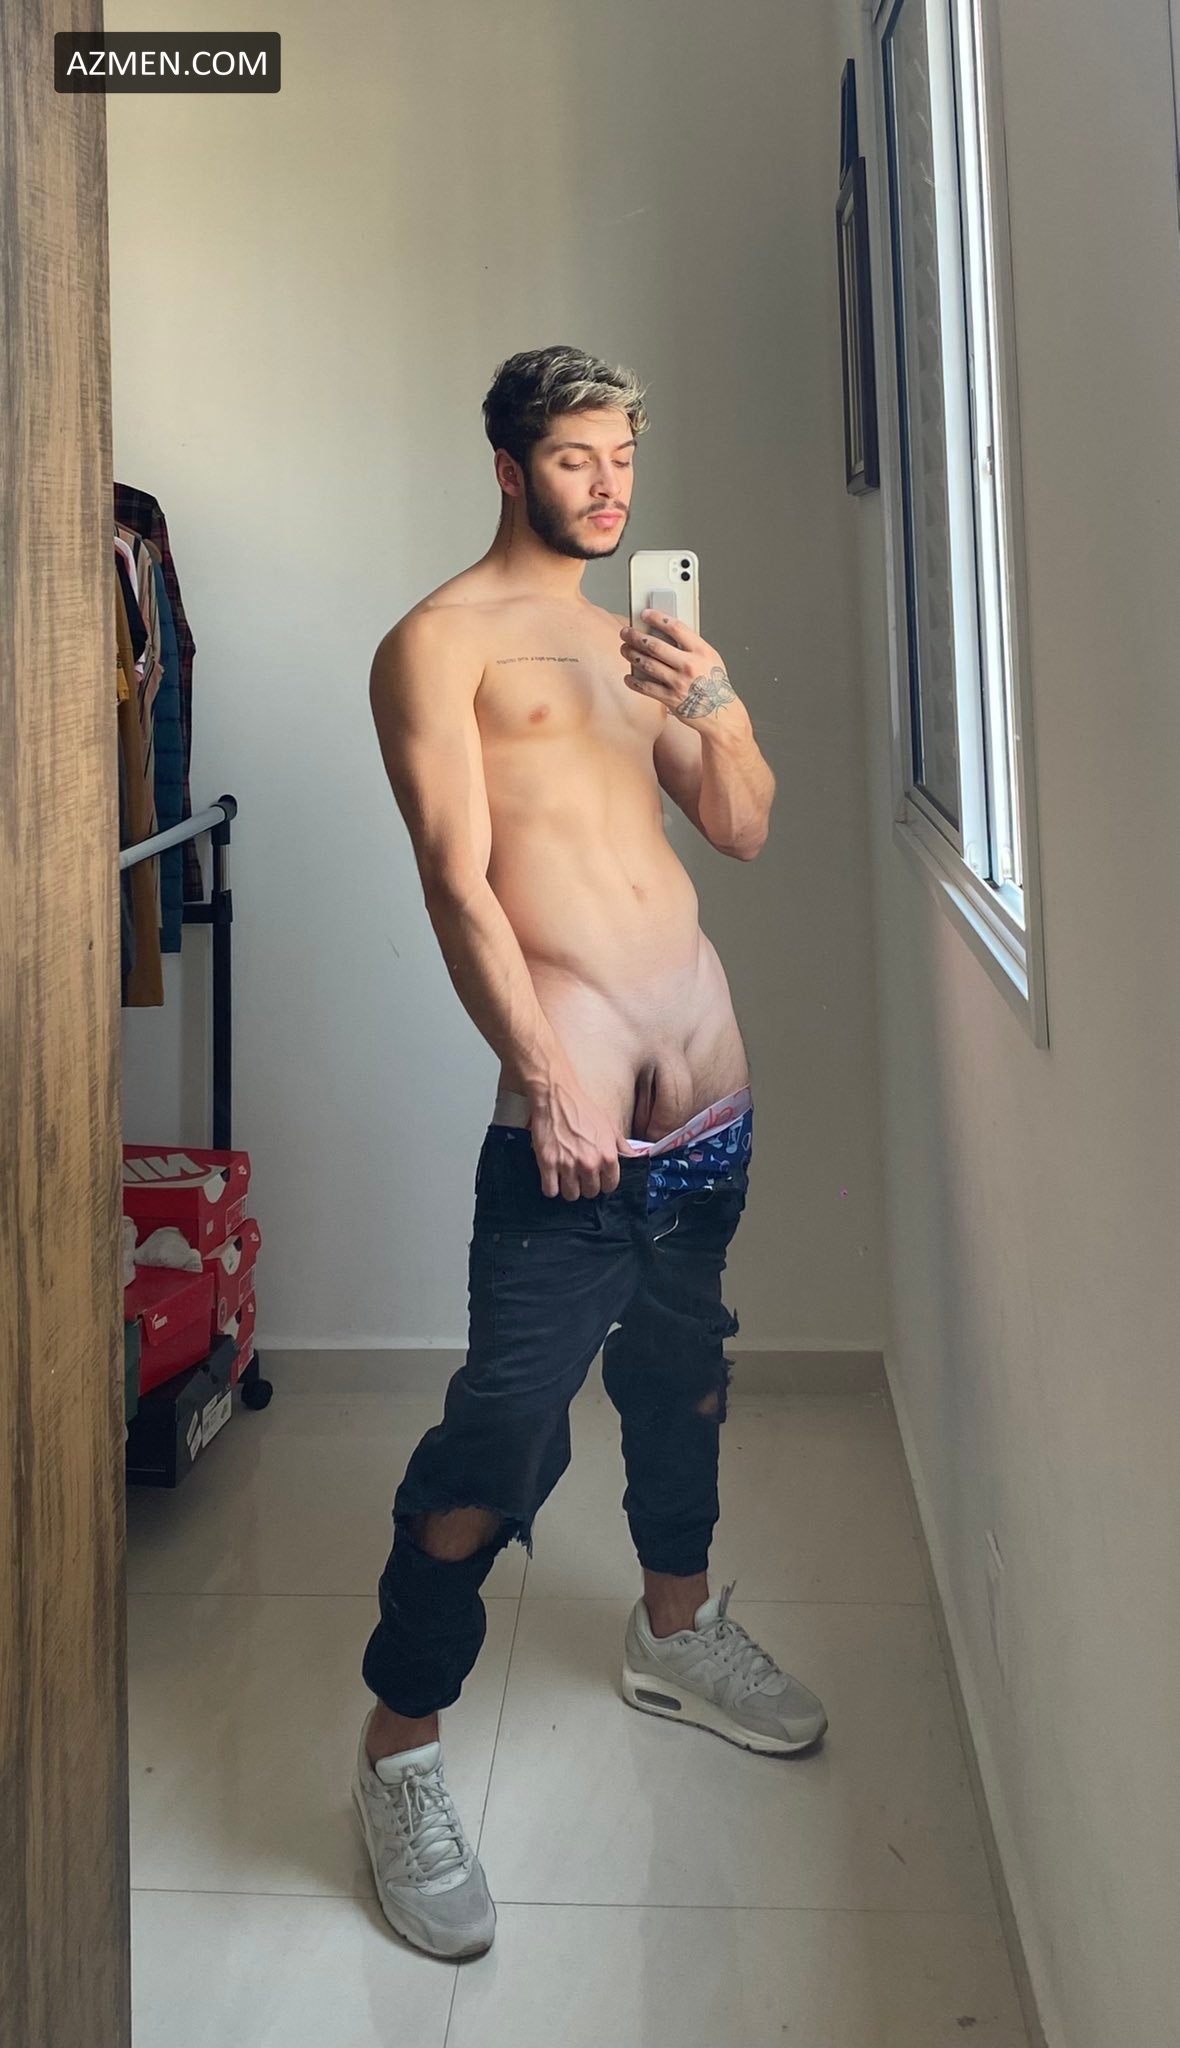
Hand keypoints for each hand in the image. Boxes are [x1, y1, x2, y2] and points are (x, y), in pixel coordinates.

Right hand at [529, 1069, 641, 1199]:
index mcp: (607, 1156)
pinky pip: (550, 1190)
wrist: (557, 1094)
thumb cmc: (583, 1108)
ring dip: (568, 1188)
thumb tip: (635, 1158)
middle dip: (586, 1185)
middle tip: (580, 1174)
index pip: (610, 1186)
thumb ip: (623, 1146)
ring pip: (571, 1195)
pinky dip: (551, 1187)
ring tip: (566, 1176)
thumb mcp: (610, 1126)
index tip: (597, 1178)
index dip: (603, 1182)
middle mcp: (589, 1164)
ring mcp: (567, 1165)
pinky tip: (552, 1177)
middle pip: (590, 1193)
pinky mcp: (547, 1164)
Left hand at [620, 610, 740, 722]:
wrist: (721, 712)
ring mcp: (679, 682)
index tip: (645, 614)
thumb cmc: (714, 684)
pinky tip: (629, 676)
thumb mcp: (710, 658)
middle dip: (636, 636)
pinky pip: (646, 687)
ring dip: (632, 654)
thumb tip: (665, 633)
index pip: (676, 627)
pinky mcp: (670, 698)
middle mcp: (689, 665)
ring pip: (648, 664)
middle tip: (626, 632)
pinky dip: (634, 681)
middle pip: (655, 645)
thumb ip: (691, 646)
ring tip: (625, 649)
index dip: (657, 618)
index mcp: (701, 651)